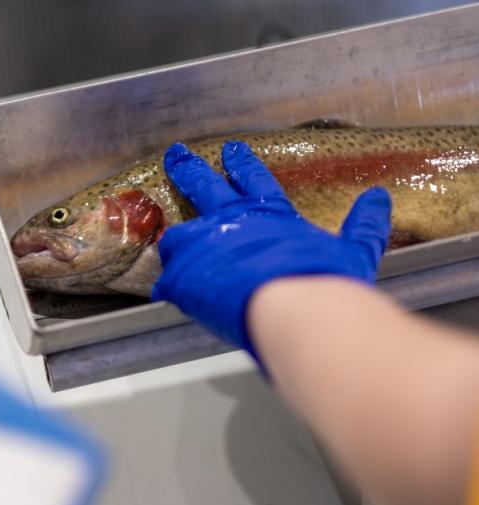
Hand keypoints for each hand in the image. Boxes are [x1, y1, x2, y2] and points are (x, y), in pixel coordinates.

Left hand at [152, 141, 391, 361]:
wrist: (295, 311)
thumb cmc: (325, 283)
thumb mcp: (355, 250)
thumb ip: (364, 225)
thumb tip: (380, 198)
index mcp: (269, 215)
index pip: (252, 180)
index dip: (241, 164)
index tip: (232, 150)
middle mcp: (231, 222)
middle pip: (203, 185)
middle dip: (188, 168)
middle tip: (175, 153)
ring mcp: (203, 246)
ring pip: (177, 234)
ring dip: (176, 237)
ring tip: (171, 241)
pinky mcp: (184, 277)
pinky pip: (168, 279)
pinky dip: (170, 284)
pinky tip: (167, 290)